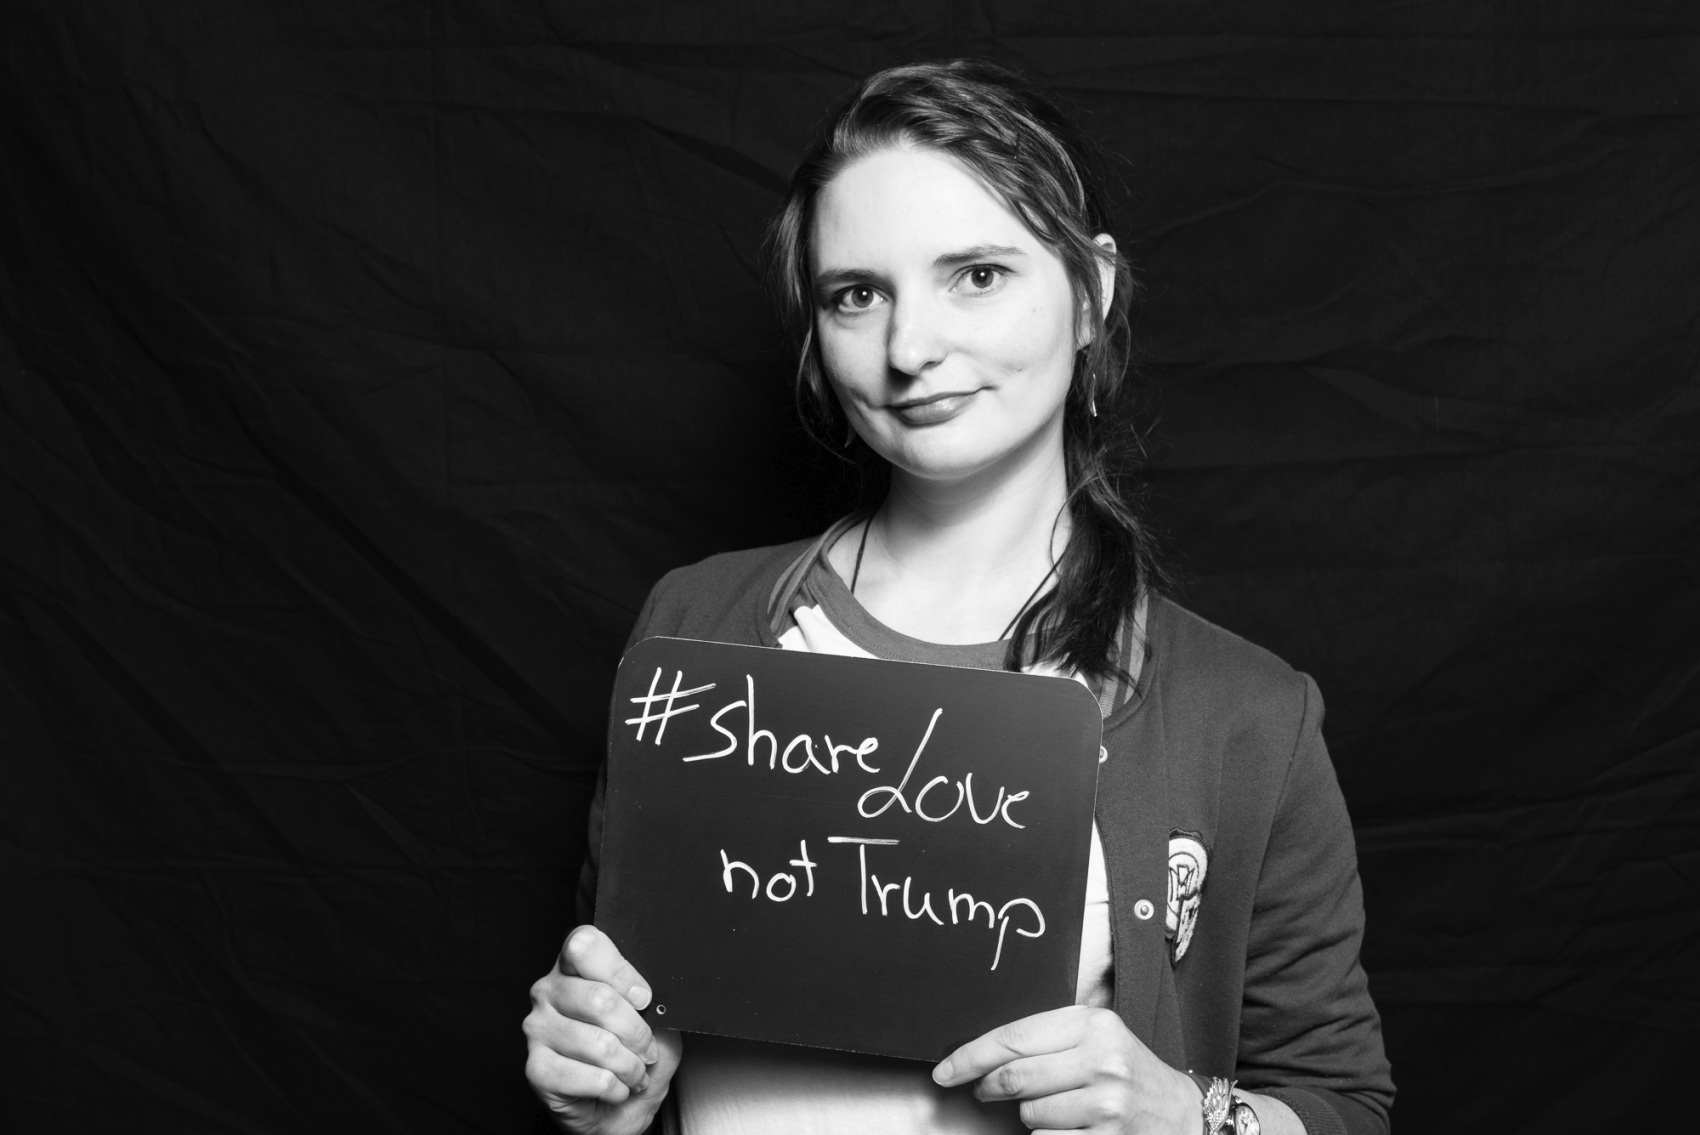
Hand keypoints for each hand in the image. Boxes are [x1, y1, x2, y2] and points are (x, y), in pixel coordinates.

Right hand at [524, 925, 682, 1133]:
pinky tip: (614, 1087)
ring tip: (634, 1072)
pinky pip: (588, 1077)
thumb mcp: (655, 1021)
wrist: (615, 1110)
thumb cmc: (631, 1056)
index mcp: (574, 967)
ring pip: (598, 1043)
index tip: (644, 999)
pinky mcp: (536, 1069)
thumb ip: (653, 1001)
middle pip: (599, 998)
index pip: (586, 945)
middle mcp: (549, 991)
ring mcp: (538, 1029)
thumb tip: (656, 1000)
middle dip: (637, 1032)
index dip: (620, 972)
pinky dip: (614, 1087)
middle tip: (646, 1049)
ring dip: (630, 1066)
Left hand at [933, 1005, 1194, 1132]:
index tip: (945, 1070)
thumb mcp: (1097, 1038)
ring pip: (1030, 1114)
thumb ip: (1048, 1037)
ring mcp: (1107, 1103)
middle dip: (989, 1087)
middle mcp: (1102, 1059)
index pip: (1013, 1037)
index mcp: (1093, 1024)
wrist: (1183, 1115)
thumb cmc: (1128, 1072)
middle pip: (1014, 1077)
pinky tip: (1070, 1127)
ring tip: (1054, 1108)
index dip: (971, 1056)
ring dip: (1029, 1116)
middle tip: (984, 1091)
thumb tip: (982, 1052)